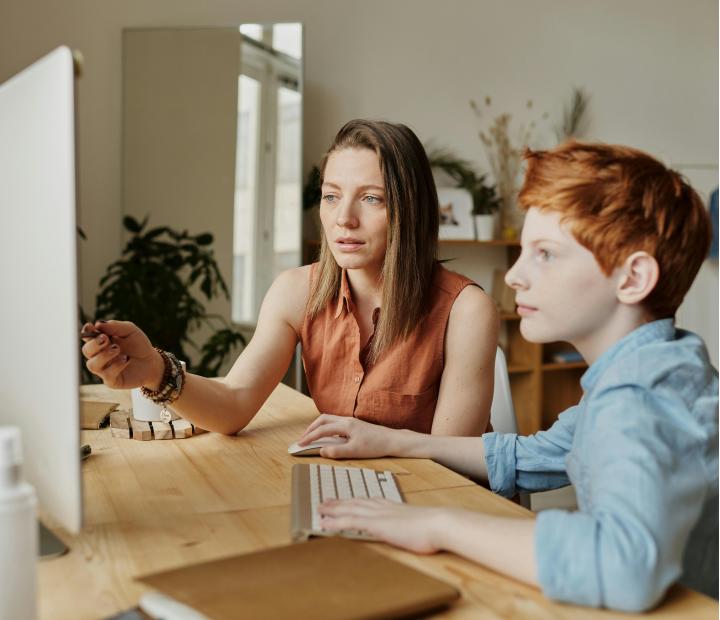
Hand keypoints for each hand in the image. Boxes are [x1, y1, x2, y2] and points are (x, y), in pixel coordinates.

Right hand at [80, 320, 162, 388]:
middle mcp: (99, 356)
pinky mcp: (112, 380)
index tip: (90, 327)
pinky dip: (116, 366)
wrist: (152, 361)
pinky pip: (107, 375)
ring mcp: (104, 369)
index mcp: (101, 342)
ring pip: (92, 365)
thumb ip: (116, 326)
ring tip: (117, 349)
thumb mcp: (130, 331)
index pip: (87, 337)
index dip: (86, 332)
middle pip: (86, 351)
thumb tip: (98, 324)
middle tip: (106, 339)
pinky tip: (126, 359)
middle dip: (94, 344)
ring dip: (104, 356)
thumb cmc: (139, 345)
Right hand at [298, 414, 402, 458]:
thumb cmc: (375, 446)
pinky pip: (336, 423)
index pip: (322, 430)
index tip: (300, 444)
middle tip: (303, 439)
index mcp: (345, 425)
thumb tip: (321, 451)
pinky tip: (328, 437)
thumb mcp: (355, 452)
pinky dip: (327, 428)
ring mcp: (351, 421)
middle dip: (311, 428)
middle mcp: (347, 420)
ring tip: (312, 437)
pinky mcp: (355, 425)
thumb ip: (337, 451)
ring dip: (318, 427)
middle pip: (323, 419)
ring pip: (329, 420)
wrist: (392, 440)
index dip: (309, 437)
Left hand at [319, 499, 446, 553]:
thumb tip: (413, 530)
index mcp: (392, 506)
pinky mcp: (375, 524)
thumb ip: (411, 525)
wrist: (438, 523)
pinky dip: (335, 522)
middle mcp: (382, 507)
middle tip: (325, 501)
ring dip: (332, 509)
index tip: (345, 500)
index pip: (368, 501)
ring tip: (319, 509)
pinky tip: (324, 523)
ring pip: (349, 509)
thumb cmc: (434, 527)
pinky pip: (349, 522)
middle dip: (339, 502)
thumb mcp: (419, 524)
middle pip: (355, 502)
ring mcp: (378, 515)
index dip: (354, 501)